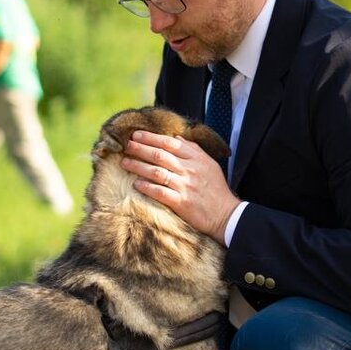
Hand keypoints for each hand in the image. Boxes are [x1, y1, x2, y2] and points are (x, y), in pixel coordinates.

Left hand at [121, 130, 240, 243]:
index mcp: (196, 159)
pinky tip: (136, 184)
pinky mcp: (181, 203)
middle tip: (126, 146)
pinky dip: (147, 187)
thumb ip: (193, 149)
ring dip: (138, 166)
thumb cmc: (216, 189)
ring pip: (157, 172)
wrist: (226, 215)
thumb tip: (176, 137)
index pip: (170, 143)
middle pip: (160, 155)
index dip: (151, 137)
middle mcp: (190, 170)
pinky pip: (160, 192)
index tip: (136, 134)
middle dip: (140, 148)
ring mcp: (185, 186)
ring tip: (125, 163)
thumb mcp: (209, 164)